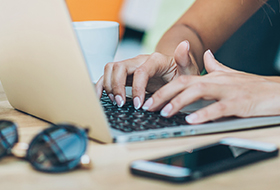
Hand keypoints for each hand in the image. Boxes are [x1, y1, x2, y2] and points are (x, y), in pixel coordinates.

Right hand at [95, 41, 199, 107]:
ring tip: (117, 102)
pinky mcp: (125, 74)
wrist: (175, 72)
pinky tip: (102, 96)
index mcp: (155, 60)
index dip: (137, 88)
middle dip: (117, 86)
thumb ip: (185, 59)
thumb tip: (185, 44)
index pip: (140, 71)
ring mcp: (131, 66)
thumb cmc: (181, 73)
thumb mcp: (188, 70)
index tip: (139, 105)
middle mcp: (140, 60)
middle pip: (119, 67)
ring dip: (109, 86)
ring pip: (110, 69)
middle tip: (122, 104)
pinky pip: (108, 76)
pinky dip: (101, 85)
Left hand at [142, 50, 279, 123]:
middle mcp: (218, 81)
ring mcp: (229, 91)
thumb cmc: (254, 86)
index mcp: (213, 77)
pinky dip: (205, 113)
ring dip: (180, 102)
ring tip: (165, 112)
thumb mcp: (231, 75)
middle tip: (149, 106)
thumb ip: (216, 66)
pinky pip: (220, 108)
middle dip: (164, 94)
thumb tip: (206, 55)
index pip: (183, 79)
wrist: (279, 91)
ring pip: (200, 92)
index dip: (164, 88)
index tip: (150, 99)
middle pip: (185, 83)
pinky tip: (192, 120)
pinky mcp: (241, 103)